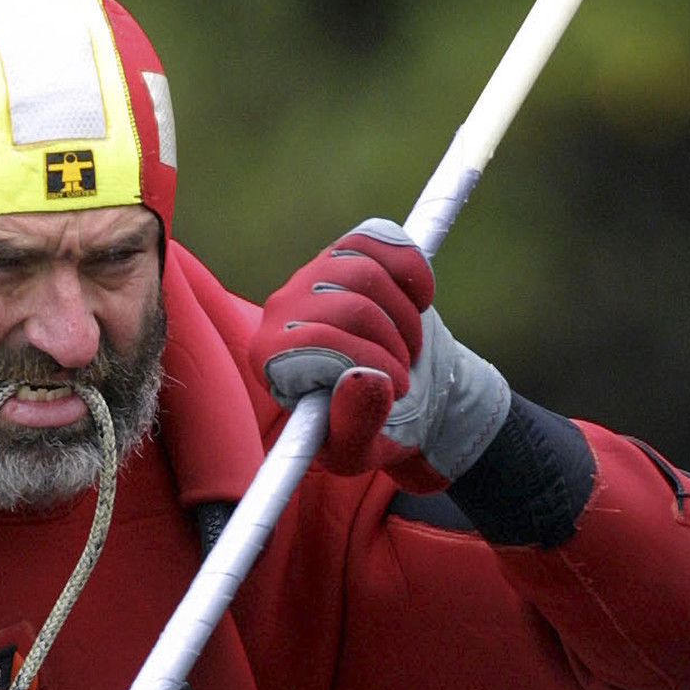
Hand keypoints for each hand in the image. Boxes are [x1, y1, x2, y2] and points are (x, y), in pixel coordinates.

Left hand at [253, 218, 509, 486]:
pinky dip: (412, 272)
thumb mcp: (360, 450)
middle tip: (404, 373)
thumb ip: (355, 426)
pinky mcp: (346, 250)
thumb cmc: (370, 427)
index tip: (393, 389)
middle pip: (350, 307)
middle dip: (393, 344)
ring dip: (406, 317)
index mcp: (271, 360)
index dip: (367, 364)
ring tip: (408, 347)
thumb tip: (364, 379)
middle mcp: (280, 310)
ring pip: (368, 273)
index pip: (315, 343)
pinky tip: (418, 302)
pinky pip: (381, 240)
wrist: (403, 392)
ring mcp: (312, 273)